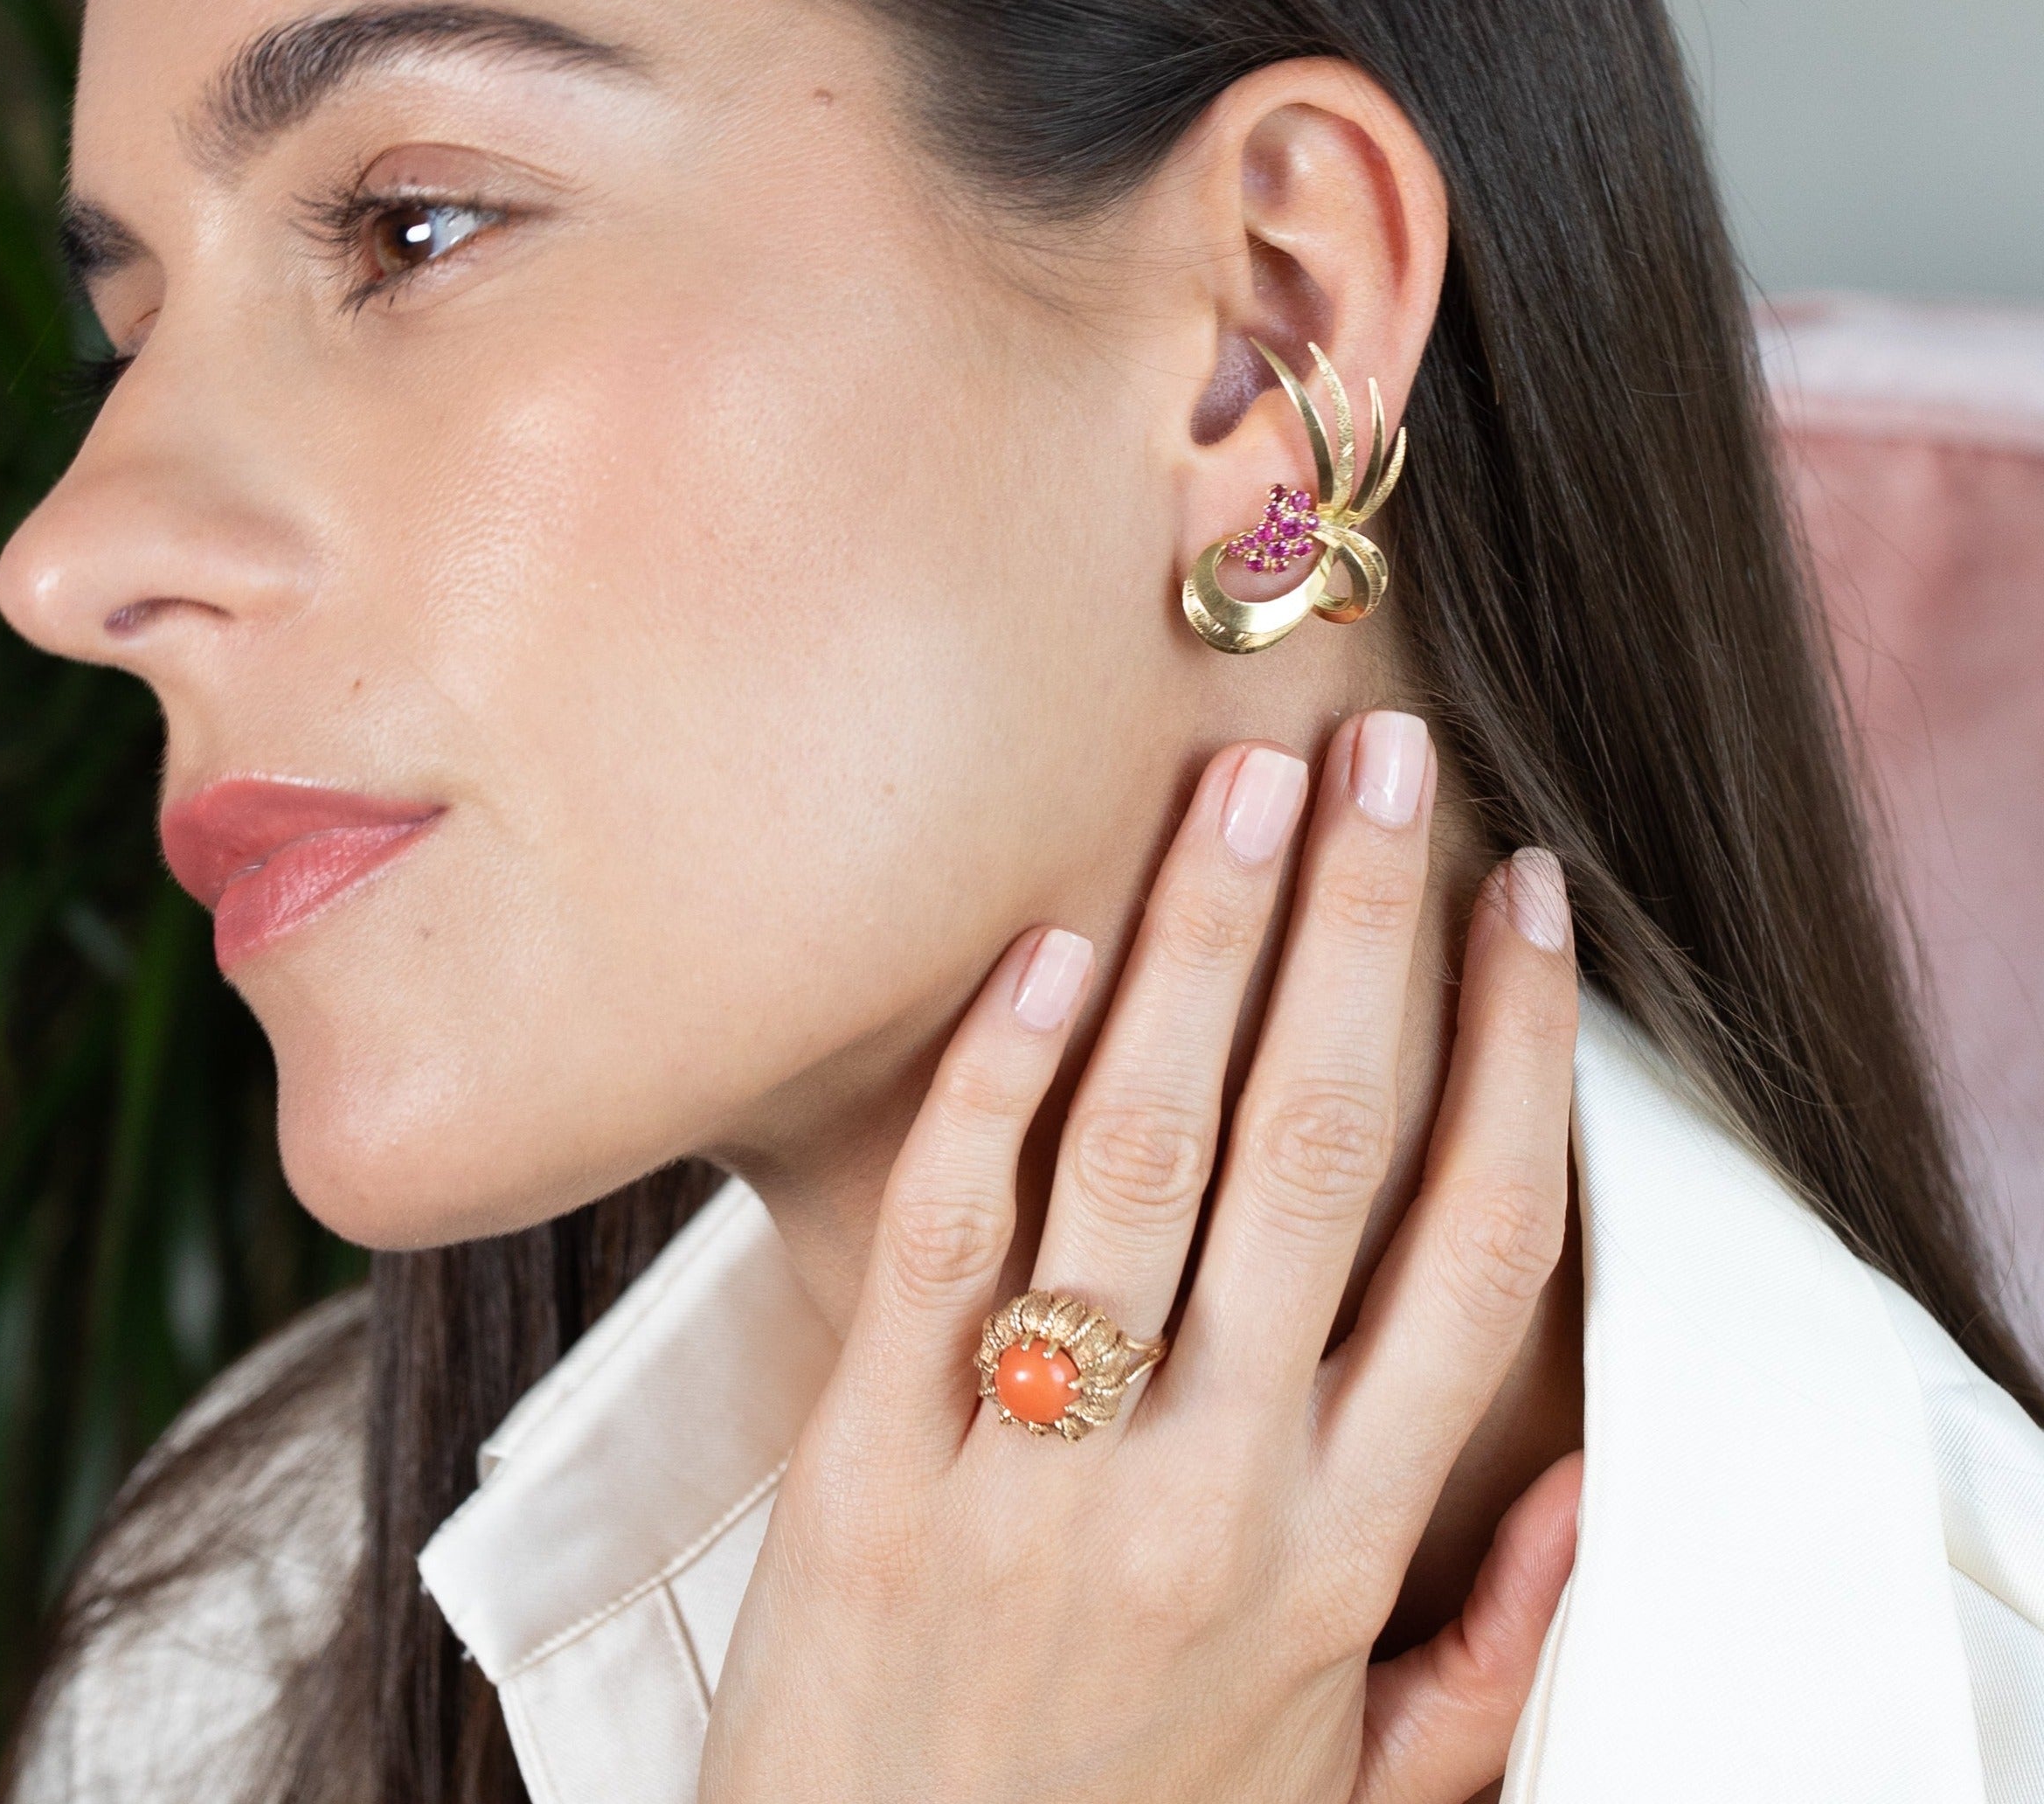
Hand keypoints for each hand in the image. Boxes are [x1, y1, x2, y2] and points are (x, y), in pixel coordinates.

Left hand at [699, 711, 1581, 1803]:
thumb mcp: (1352, 1791)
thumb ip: (1483, 1650)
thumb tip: (1588, 1487)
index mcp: (1346, 1553)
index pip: (1477, 1252)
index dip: (1518, 1057)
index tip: (1530, 905)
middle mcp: (1218, 1492)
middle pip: (1317, 1153)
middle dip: (1361, 930)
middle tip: (1380, 755)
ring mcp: (1039, 1477)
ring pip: (1143, 1161)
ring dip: (1201, 952)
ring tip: (1237, 789)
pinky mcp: (867, 1473)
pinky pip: (943, 1239)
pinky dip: (998, 1081)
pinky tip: (1047, 945)